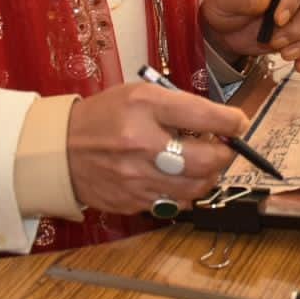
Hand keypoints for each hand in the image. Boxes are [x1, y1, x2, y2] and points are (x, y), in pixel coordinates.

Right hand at [64, 82, 248, 213]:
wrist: (60, 149)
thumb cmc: (105, 116)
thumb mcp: (141, 94)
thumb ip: (179, 106)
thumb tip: (219, 123)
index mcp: (145, 107)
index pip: (204, 115)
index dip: (232, 121)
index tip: (239, 122)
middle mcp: (141, 143)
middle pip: (207, 159)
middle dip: (226, 154)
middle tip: (226, 148)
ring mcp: (137, 177)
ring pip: (196, 187)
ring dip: (209, 176)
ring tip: (205, 164)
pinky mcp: (134, 201)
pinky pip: (176, 203)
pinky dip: (186, 192)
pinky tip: (179, 178)